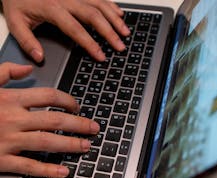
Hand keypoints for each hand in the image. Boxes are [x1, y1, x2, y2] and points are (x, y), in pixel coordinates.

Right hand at [0, 62, 99, 177]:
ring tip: (85, 147)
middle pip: (53, 119)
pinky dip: (47, 170)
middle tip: (94, 128)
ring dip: (69, 145)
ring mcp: (8, 141)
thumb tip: (28, 67)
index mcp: (10, 99)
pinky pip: (29, 167)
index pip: (48, 96)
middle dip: (78, 124)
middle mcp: (13, 119)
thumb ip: (5, 72)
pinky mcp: (1, 160)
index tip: (78, 106)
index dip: (68, 100)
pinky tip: (63, 171)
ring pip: (46, 142)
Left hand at [1, 0, 129, 61]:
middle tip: (120, 46)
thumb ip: (27, 41)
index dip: (90, 44)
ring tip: (125, 32)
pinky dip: (110, 4)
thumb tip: (39, 57)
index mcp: (52, 8)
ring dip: (114, 18)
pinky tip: (119, 13)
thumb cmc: (17, 1)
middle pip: (93, 15)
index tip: (101, 56)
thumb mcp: (15, 22)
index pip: (76, 29)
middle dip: (109, 32)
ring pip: (99, 3)